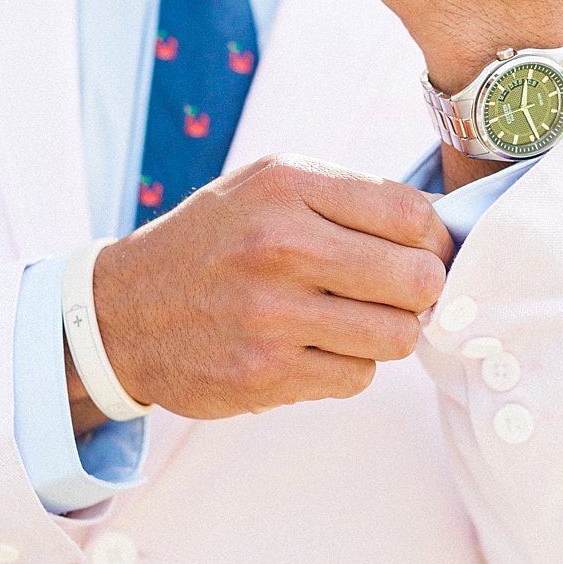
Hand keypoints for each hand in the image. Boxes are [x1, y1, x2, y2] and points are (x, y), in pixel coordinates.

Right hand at [68, 157, 452, 428]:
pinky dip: (349, 367)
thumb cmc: (215, 242)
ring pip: (396, 338)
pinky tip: (315, 348)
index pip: (412, 216)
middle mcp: (278, 246)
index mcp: (287, 186)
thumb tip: (440, 231)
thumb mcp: (269, 185)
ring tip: (356, 320)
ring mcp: (270, 316)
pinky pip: (356, 378)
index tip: (424, 253)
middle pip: (417, 281)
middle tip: (397, 294)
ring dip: (388, 334)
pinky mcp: (263, 374)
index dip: (435, 241)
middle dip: (421, 292)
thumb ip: (351, 196)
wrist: (122, 311)